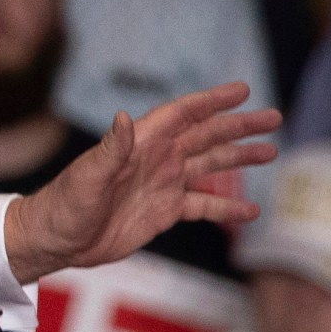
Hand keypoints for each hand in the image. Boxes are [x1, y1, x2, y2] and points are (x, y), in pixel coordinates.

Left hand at [5, 83, 281, 285]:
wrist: (55, 241)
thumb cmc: (64, 205)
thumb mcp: (87, 177)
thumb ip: (110, 148)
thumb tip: (124, 117)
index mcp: (140, 143)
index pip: (183, 114)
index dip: (212, 101)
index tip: (243, 90)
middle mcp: (156, 159)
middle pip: (206, 136)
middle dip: (239, 126)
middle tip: (275, 117)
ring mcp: (163, 184)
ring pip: (210, 166)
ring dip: (239, 158)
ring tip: (272, 152)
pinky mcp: (164, 211)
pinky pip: (203, 206)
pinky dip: (227, 207)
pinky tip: (251, 210)